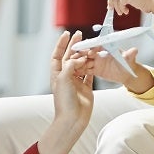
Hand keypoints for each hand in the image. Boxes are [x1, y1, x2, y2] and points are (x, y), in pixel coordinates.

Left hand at [40, 31, 96, 153]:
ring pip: (81, 64)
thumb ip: (70, 66)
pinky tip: (97, 58)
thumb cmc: (64, 102)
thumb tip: (78, 58)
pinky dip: (93, 66)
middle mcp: (66, 77)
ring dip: (86, 56)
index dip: (61, 44)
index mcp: (57, 74)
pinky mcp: (86, 88)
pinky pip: (90, 74)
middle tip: (81, 35)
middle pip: (70, 57)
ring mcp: (76, 82)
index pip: (57, 55)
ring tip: (91, 47)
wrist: (73, 119)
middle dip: (75, 46)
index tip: (66, 34)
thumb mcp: (64, 80)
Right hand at [74, 44, 153, 93]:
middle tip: (75, 57)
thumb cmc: (128, 63)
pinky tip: (75, 73)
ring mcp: (96, 61)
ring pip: (85, 60)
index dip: (94, 48)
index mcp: (107, 47)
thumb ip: (130, 55)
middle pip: (88, 51)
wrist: (126, 74)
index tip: (91, 52)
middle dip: (81, 54)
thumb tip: (135, 50)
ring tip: (72, 66)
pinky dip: (81, 71)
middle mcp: (100, 53)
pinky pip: (86, 69)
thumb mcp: (129, 59)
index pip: (98, 45)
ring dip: (79, 63)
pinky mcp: (94, 69)